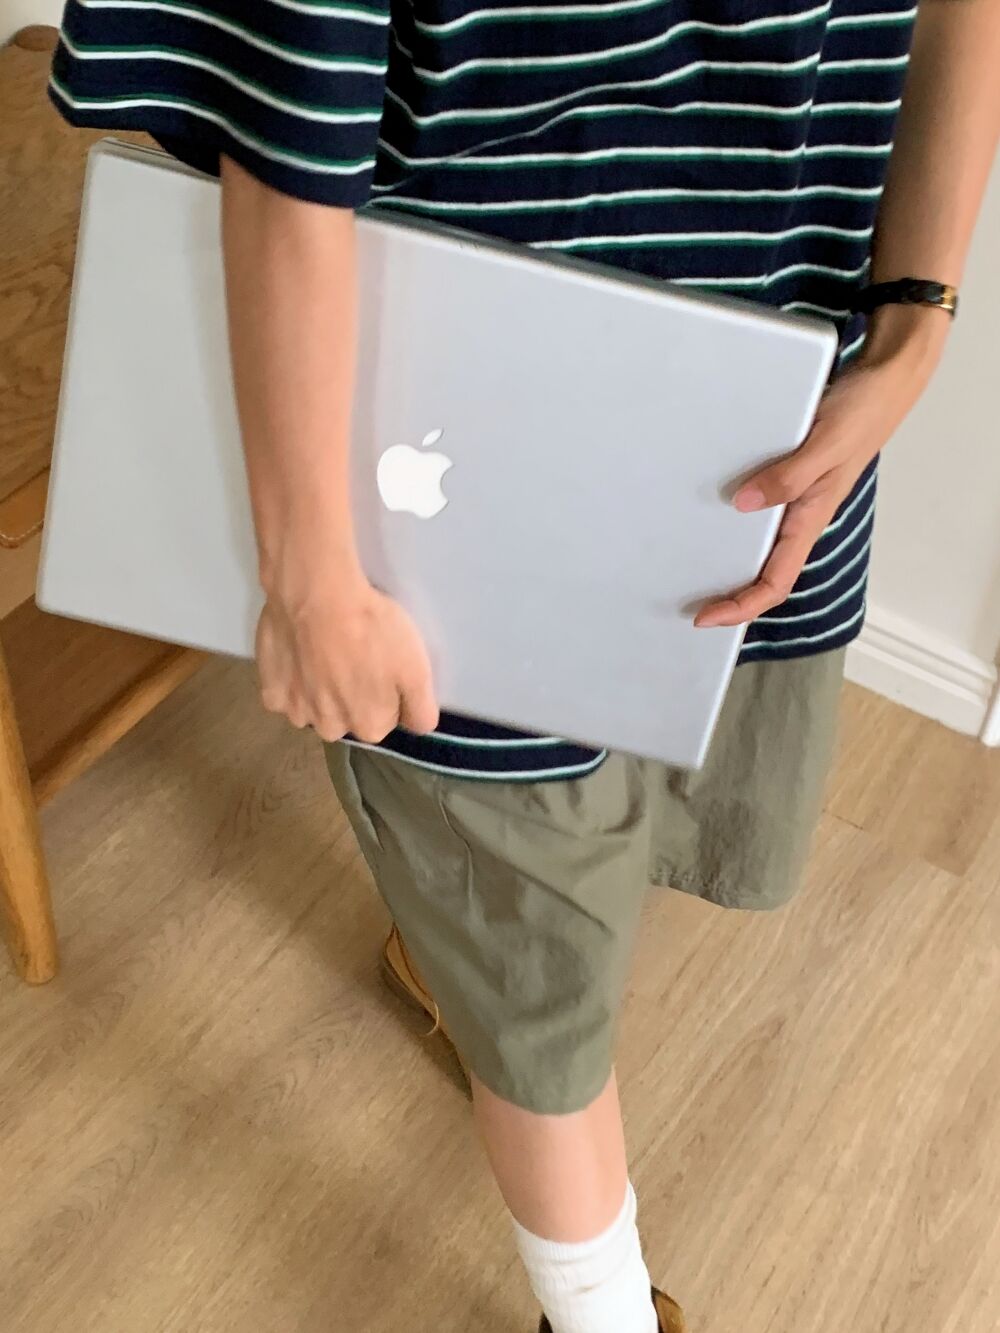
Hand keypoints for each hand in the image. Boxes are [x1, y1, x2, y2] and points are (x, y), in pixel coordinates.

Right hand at [256, 560, 439, 743]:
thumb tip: (417, 726)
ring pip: (316, 708)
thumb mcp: (417, 668)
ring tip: (324, 653)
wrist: (317, 594)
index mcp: (369, 727)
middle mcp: (331, 730)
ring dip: (320, 689)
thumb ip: (421, 709)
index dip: (387, 692)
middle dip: (352, 695)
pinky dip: (292, 680)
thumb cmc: (371, 628)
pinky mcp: (271, 692)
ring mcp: (297, 713)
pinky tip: (299, 655)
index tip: (383, 665)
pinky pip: (286, 694)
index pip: (385, 719)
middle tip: (353, 655)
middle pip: (348, 716)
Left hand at [695, 306, 949, 627]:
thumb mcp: (825, 444)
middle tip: (682, 602)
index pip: (775, 582)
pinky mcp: (787, 476)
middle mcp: (800, 516)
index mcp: (810, 519)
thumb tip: (741, 504)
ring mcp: (794, 497)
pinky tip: (703, 510)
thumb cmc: (863, 412)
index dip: (741, 606)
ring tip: (684, 566)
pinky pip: (756, 508)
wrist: (884, 379)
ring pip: (758, 544)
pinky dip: (730, 519)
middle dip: (727, 596)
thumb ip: (788, 476)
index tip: (705, 617)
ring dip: (726, 560)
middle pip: (763, 573)